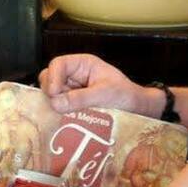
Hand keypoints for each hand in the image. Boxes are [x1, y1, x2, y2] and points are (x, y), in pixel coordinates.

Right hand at [39, 53, 156, 116]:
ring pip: (52, 96)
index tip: (54, 94)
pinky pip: (59, 109)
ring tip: (63, 115)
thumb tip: (55, 102)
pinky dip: (59, 115)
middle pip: (49, 79)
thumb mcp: (105, 94)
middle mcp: (74, 77)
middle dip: (51, 93)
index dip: (52, 77)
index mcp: (82, 65)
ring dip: (55, 106)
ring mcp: (71, 92)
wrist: (138, 111)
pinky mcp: (72, 107)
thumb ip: (80, 98)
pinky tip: (64, 121)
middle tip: (58, 107)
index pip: (58, 64)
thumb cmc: (126, 96)